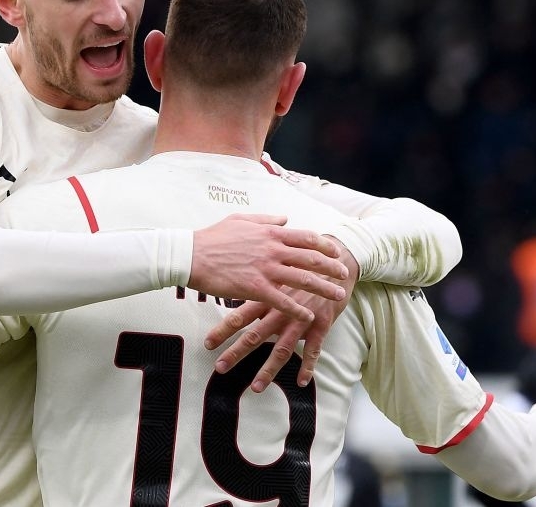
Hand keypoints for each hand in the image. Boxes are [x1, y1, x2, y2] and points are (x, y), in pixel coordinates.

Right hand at [189, 215, 348, 323]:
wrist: (191, 255)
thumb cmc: (213, 237)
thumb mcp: (240, 220)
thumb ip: (265, 219)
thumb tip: (284, 218)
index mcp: (270, 232)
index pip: (306, 237)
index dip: (324, 245)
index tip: (335, 251)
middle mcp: (272, 249)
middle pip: (311, 258)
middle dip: (332, 267)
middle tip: (345, 274)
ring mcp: (265, 269)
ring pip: (303, 279)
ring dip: (323, 289)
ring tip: (338, 296)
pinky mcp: (255, 288)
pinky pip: (282, 301)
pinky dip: (298, 310)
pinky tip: (308, 317)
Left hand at [204, 238, 359, 391]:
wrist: (336, 264)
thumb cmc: (302, 271)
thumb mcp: (279, 276)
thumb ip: (260, 291)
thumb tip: (238, 299)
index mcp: (268, 297)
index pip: (239, 315)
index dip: (223, 330)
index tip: (207, 343)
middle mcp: (281, 310)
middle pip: (255, 335)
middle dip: (236, 352)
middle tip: (220, 367)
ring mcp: (301, 319)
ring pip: (281, 349)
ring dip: (268, 370)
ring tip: (256, 388)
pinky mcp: (321, 325)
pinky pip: (313, 350)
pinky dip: (308, 366)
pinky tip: (302, 382)